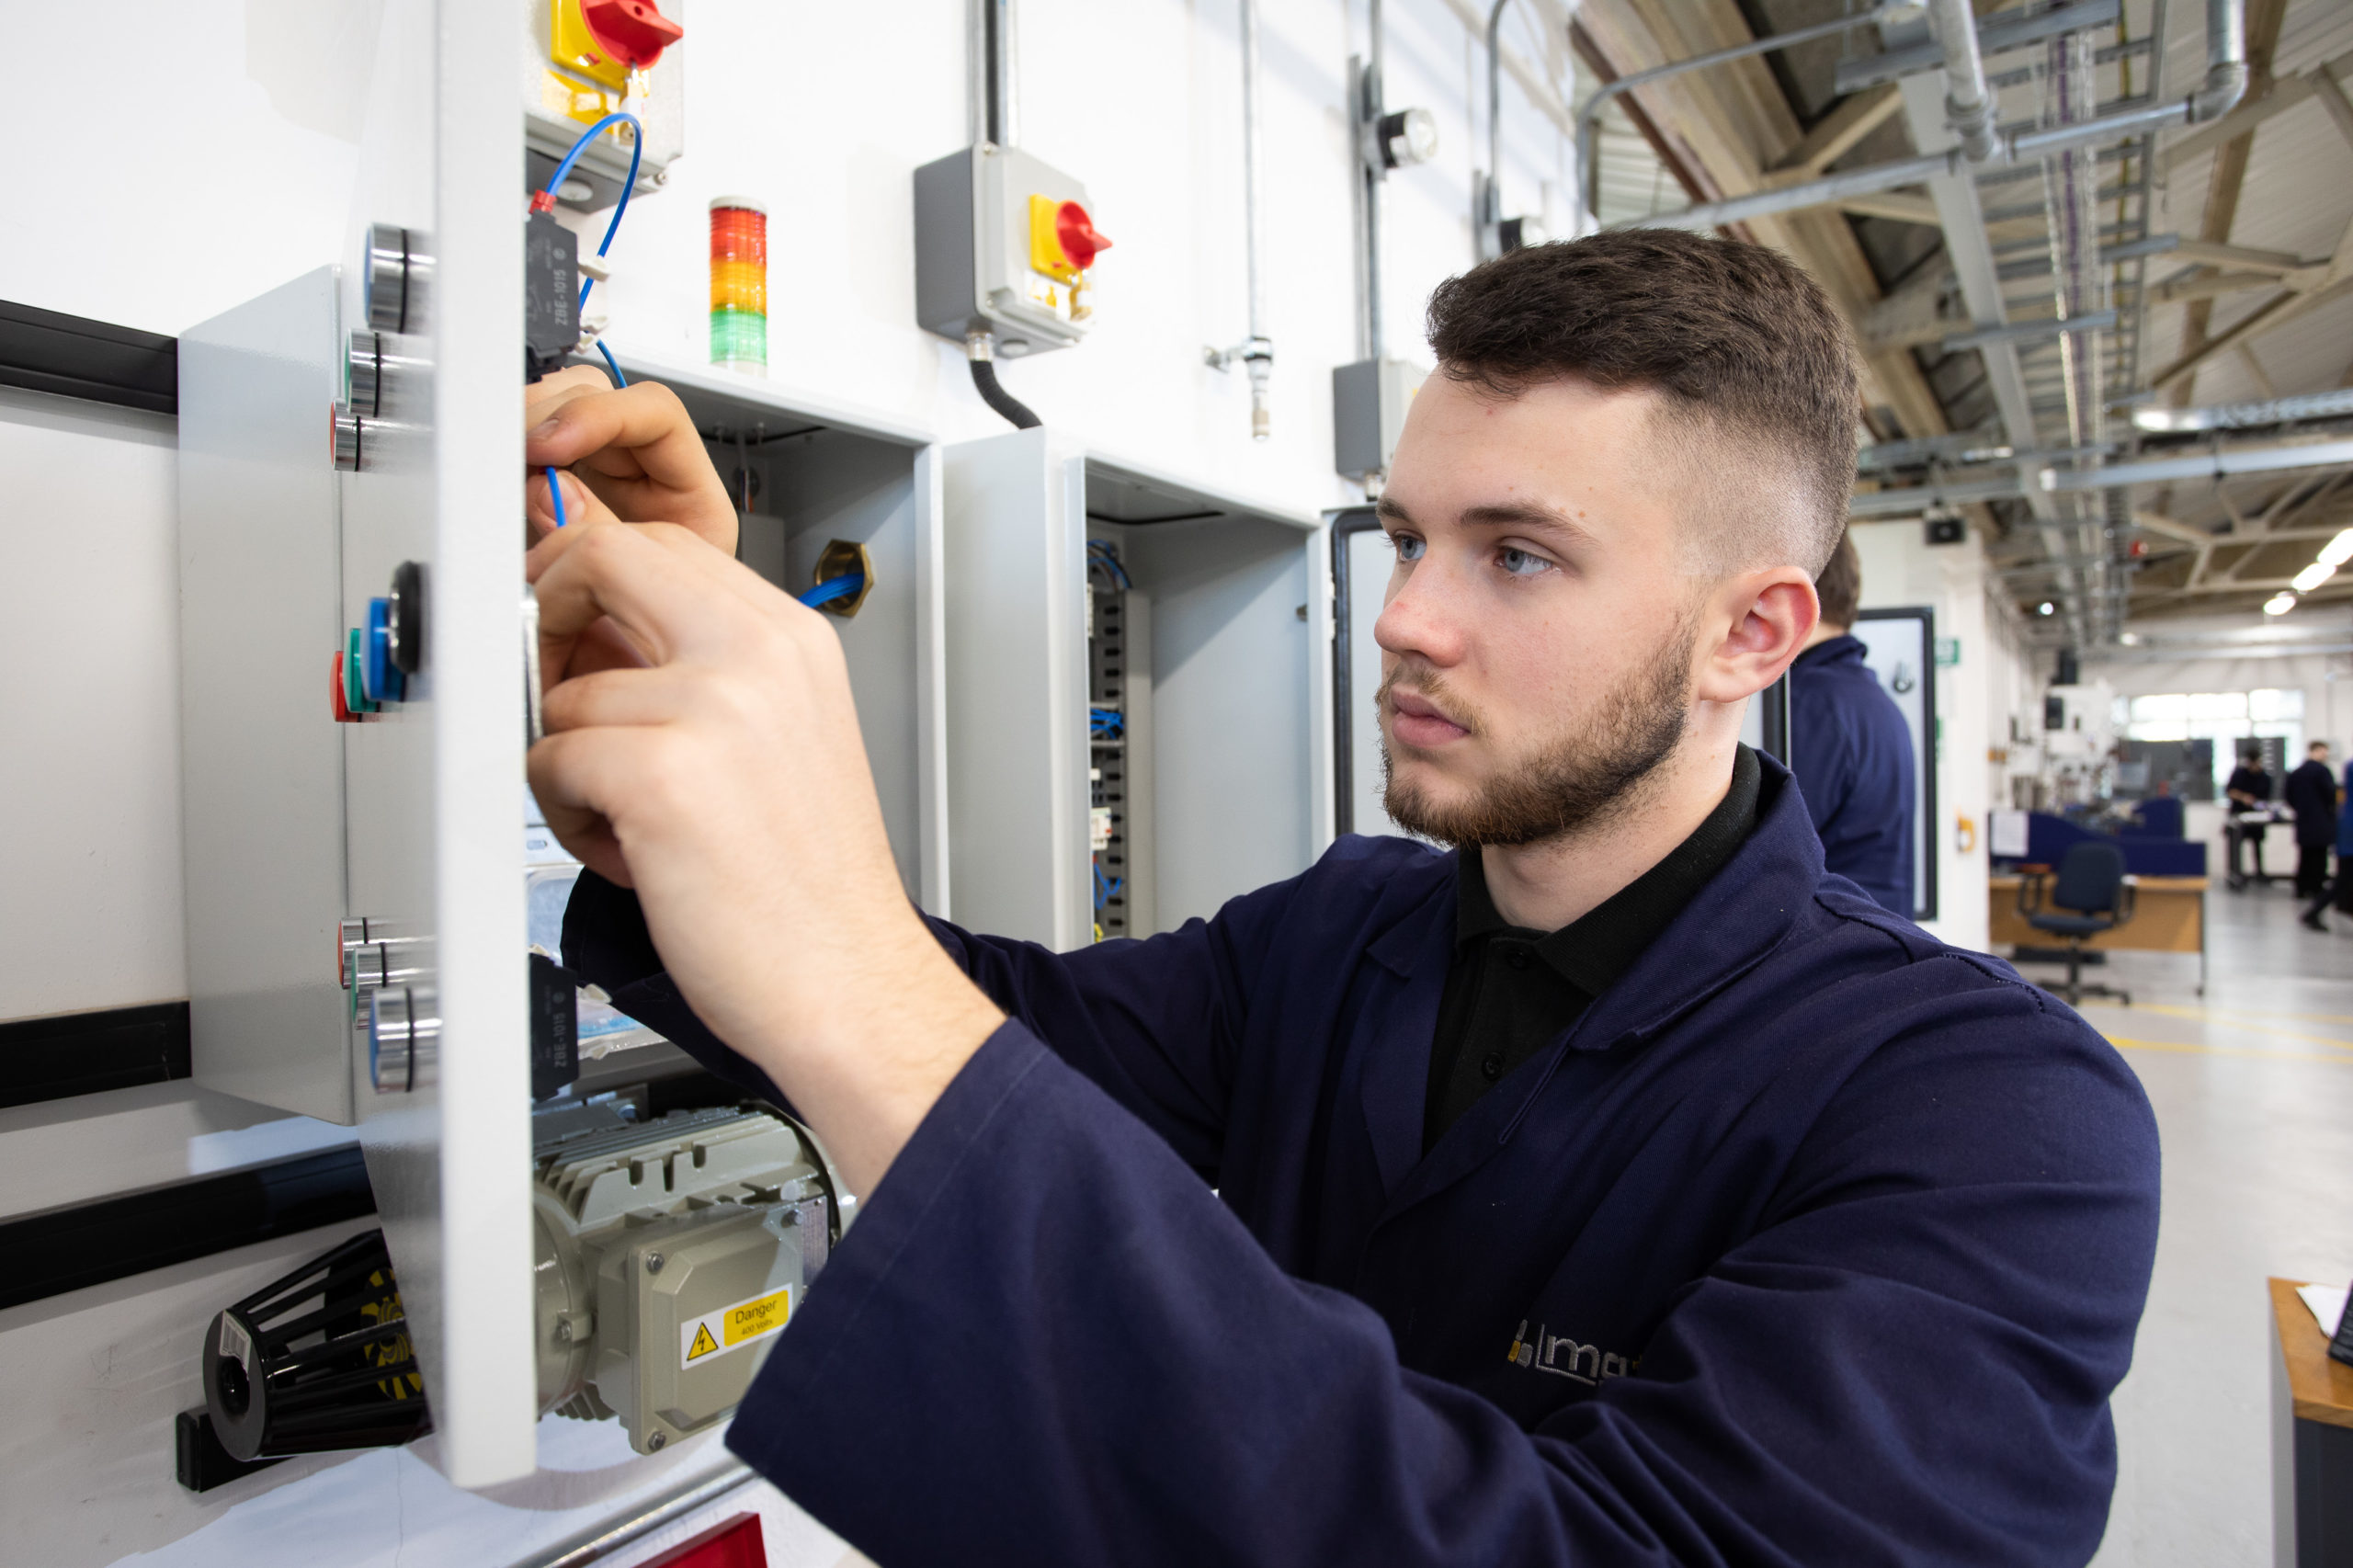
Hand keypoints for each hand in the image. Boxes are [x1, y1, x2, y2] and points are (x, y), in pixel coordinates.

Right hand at [524, 366, 738, 676]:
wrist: (638, 708)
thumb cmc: (658, 661)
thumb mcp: (642, 605)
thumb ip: (602, 544)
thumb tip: (554, 494)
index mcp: (688, 498)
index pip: (651, 414)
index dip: (596, 416)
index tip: (548, 445)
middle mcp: (643, 483)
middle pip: (590, 402)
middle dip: (542, 420)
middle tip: (511, 460)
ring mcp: (596, 489)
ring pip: (548, 422)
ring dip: (516, 444)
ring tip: (502, 485)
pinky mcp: (550, 504)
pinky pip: (519, 463)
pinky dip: (499, 470)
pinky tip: (493, 496)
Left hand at [526, 522, 1002, 1195]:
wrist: (850, 983)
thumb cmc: (812, 887)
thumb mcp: (781, 739)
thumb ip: (700, 673)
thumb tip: (592, 635)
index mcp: (793, 641)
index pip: (662, 542)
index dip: (594, 576)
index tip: (573, 626)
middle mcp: (760, 655)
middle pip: (601, 559)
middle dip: (548, 621)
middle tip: (560, 694)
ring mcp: (713, 707)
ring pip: (561, 690)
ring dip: (568, 760)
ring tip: (631, 820)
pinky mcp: (661, 773)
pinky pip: (549, 759)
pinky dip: (566, 815)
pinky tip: (630, 853)